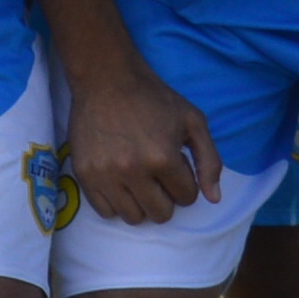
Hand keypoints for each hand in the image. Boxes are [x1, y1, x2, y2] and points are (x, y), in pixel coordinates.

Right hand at [62, 53, 218, 228]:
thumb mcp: (193, 122)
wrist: (106, 80)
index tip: (176, 167)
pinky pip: (104, 211)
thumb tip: (214, 199)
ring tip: (139, 182)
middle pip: (160, 214)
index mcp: (163, 158)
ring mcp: (105, 174)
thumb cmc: (154, 98)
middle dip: (166, 198)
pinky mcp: (84, 174)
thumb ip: (210, 162)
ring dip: (141, 204)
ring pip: (133, 218)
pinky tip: (120, 184)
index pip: (187, 198)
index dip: (186, 184)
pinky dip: (116, 204)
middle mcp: (133, 171)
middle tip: (158, 178)